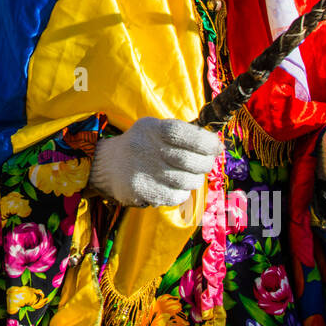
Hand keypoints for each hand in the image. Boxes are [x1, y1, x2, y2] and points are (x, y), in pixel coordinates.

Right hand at [89, 116, 222, 207]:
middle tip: (204, 164)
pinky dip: (181, 192)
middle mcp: (148, 148)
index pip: (187, 134)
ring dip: (194, 179)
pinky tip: (172, 185)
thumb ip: (185, 134)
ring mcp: (145, 171)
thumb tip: (217, 146)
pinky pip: (177, 196)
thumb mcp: (156, 129)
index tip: (216, 147)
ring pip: (188, 181)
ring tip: (186, 175)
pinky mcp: (143, 190)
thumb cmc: (143, 145)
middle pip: (192, 161)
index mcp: (153, 129)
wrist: (108, 165)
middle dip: (205, 164)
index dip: (207, 142)